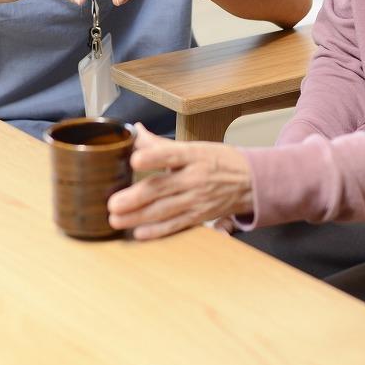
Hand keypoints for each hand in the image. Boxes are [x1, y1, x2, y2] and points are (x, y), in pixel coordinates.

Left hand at [107, 124, 253, 239]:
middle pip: (162, 187)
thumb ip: (161, 144)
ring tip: (116, 219)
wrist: (251, 182)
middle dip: (135, 197)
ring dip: (138, 216)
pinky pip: (176, 225)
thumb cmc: (219, 161)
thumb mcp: (194, 147)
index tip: (134, 160)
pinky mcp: (199, 216)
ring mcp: (197, 199)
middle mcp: (195, 178)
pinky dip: (157, 231)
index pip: (171, 154)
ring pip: (164, 209)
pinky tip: (139, 232)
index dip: (153, 157)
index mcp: (193, 155)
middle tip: (112, 202)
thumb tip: (135, 132)